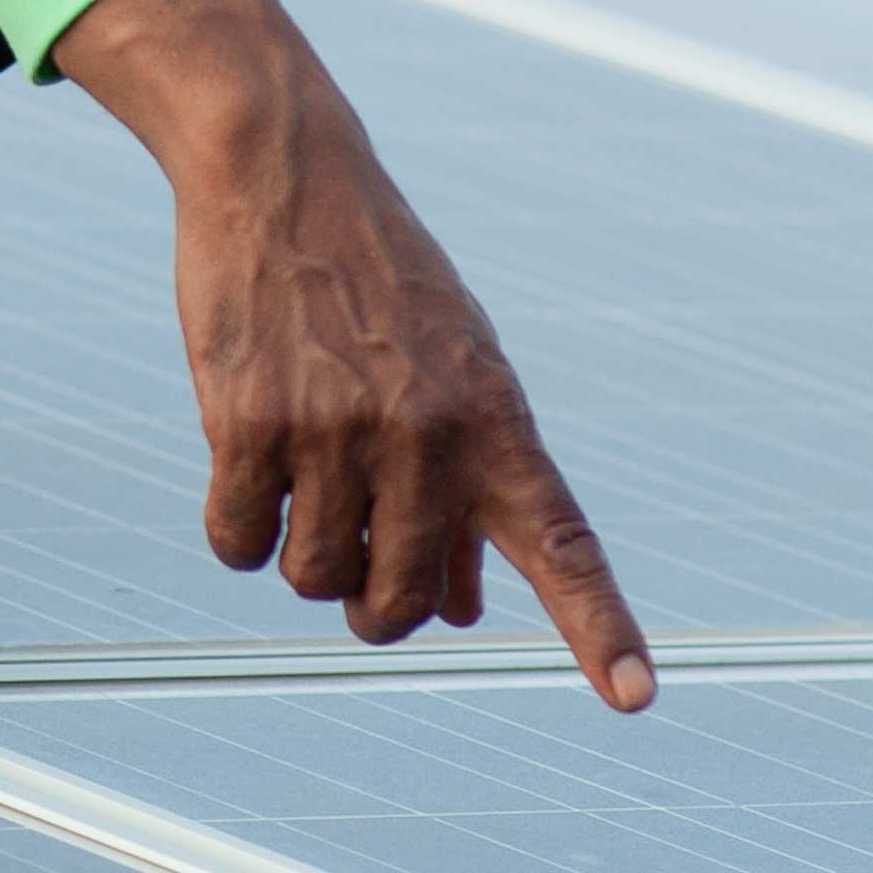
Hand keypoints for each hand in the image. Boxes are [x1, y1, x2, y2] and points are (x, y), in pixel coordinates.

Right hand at [51, 0, 653, 708]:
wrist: (285, 174)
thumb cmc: (377, 282)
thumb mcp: (455, 366)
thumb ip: (468, 488)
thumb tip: (462, 609)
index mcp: (495, 418)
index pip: (561, 543)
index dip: (599, 628)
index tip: (634, 698)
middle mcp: (427, 432)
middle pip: (403, 601)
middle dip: (374, 605)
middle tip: (357, 571)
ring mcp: (338, 428)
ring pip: (315, 577)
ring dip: (301, 558)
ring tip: (298, 484)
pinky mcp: (251, 421)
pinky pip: (239, 541)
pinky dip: (238, 528)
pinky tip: (243, 471)